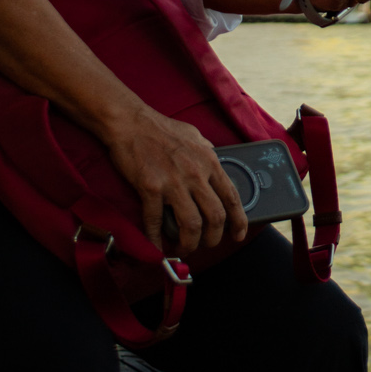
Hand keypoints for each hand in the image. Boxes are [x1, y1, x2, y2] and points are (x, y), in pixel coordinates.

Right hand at [104, 107, 247, 255]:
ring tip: (184, 248)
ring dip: (189, 243)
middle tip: (207, 244)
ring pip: (191, 225)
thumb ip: (208, 153)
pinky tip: (156, 248)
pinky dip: (156, 240)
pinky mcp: (151, 188)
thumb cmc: (163, 128)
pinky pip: (156, 222)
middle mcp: (196, 174)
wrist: (131, 122)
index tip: (238, 235)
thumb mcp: (195, 136)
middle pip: (215, 217)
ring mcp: (173, 182)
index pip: (232, 197)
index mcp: (210, 162)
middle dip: (213, 238)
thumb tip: (216, 165)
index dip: (239, 221)